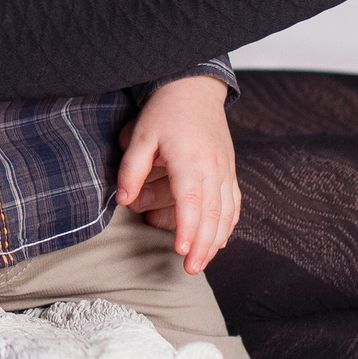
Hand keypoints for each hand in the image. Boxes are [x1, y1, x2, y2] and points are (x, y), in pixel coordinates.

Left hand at [114, 75, 240, 274]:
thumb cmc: (165, 112)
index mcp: (190, 158)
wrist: (194, 89)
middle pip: (213, 213)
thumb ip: (131, 169)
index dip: (189, 227)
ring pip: (227, 211)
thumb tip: (124, 200)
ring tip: (202, 262)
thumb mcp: (140, 135)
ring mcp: (225, 169)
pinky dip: (228, 224)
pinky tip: (218, 241)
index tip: (182, 250)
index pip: (192, 199)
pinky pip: (234, 203)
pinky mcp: (229, 170)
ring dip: (216, 239)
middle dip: (203, 244)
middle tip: (190, 269)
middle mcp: (213, 167)